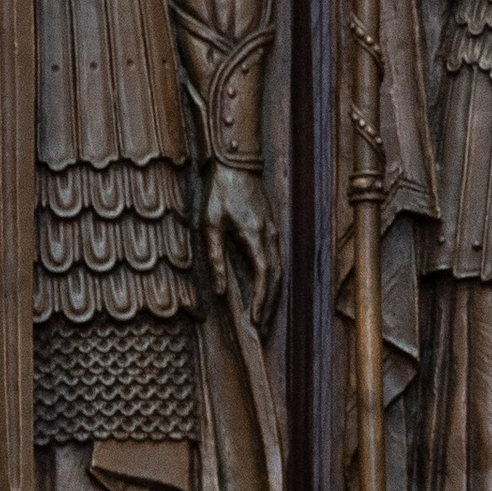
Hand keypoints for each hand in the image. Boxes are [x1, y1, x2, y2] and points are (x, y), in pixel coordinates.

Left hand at [204, 163, 279, 325]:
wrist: (238, 161)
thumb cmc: (221, 190)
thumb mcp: (211, 223)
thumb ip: (215, 257)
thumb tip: (220, 289)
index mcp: (255, 236)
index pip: (264, 277)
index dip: (261, 301)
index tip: (255, 321)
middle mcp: (270, 236)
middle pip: (277, 279)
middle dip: (269, 306)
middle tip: (261, 329)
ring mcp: (274, 232)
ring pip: (280, 271)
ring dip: (273, 295)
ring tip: (263, 316)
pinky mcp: (271, 229)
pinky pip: (277, 260)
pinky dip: (273, 281)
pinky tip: (266, 291)